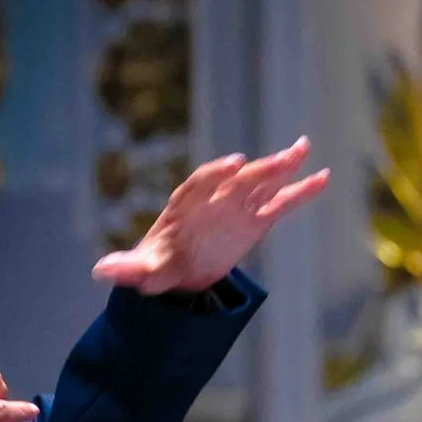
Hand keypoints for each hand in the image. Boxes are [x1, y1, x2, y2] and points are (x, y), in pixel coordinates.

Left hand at [91, 139, 328, 295]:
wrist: (177, 272)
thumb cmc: (158, 266)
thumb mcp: (142, 272)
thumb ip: (126, 269)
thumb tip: (100, 271)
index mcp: (186, 205)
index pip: (202, 183)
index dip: (218, 173)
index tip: (233, 163)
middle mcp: (214, 199)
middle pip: (237, 179)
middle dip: (257, 167)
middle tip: (281, 156)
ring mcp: (237, 207)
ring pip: (262, 183)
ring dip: (282, 167)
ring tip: (303, 149)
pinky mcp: (255, 219)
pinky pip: (280, 202)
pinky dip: (300, 191)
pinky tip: (322, 177)